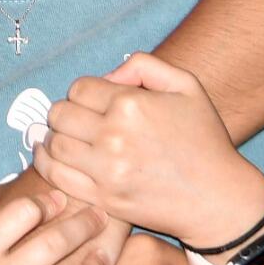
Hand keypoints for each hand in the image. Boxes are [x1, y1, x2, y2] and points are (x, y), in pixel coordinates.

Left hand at [34, 51, 263, 246]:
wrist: (217, 197)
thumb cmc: (204, 138)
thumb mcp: (186, 85)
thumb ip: (143, 66)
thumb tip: (107, 76)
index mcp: (131, 104)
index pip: (79, 88)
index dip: (84, 92)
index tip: (94, 101)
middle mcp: (114, 135)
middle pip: (60, 114)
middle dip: (66, 112)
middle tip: (78, 119)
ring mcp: (106, 170)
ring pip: (54, 144)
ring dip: (55, 137)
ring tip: (66, 137)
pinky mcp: (102, 199)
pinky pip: (56, 177)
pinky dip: (46, 164)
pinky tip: (51, 156)